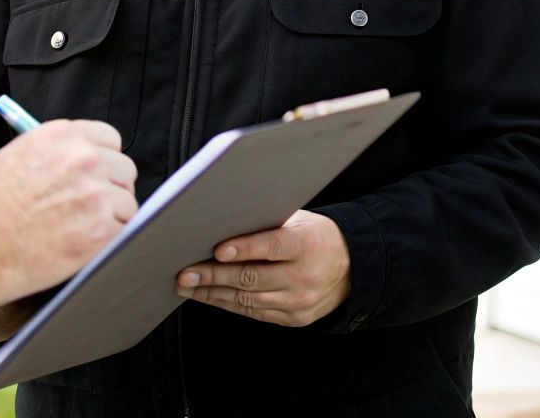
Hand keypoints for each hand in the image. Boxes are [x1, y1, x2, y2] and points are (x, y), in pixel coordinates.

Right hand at [0, 119, 136, 304]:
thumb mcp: (19, 154)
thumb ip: (56, 150)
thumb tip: (81, 152)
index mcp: (65, 136)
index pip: (110, 138)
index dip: (105, 158)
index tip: (99, 172)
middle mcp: (86, 160)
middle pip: (125, 168)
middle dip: (112, 186)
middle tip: (92, 203)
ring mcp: (97, 195)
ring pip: (127, 201)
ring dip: (112, 213)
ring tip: (83, 225)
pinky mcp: (102, 229)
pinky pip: (123, 228)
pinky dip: (109, 236)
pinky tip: (84, 240)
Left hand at [175, 210, 349, 326]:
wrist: (353, 269)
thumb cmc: (318, 237)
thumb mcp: (301, 221)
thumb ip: (269, 224)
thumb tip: (225, 223)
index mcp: (308, 244)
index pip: (272, 246)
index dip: (244, 249)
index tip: (217, 251)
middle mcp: (305, 276)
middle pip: (252, 278)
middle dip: (214, 276)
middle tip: (186, 273)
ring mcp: (299, 302)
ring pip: (248, 301)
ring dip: (214, 294)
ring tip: (189, 286)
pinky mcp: (294, 319)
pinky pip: (254, 313)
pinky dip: (228, 304)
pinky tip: (210, 296)